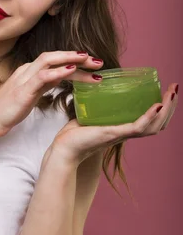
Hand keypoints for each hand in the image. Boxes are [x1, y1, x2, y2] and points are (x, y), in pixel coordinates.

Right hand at [0, 51, 103, 137]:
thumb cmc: (8, 110)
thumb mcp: (30, 95)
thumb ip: (44, 85)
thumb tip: (60, 78)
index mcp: (29, 71)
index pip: (55, 61)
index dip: (74, 60)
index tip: (92, 64)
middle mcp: (27, 70)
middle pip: (55, 56)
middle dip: (77, 56)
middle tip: (98, 61)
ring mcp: (24, 78)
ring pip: (50, 61)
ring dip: (71, 60)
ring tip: (90, 62)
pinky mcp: (22, 90)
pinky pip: (42, 76)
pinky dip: (58, 72)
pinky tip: (72, 70)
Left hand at [49, 83, 178, 165]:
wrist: (62, 149)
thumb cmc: (73, 135)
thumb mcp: (90, 114)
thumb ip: (96, 103)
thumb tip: (95, 84)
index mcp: (123, 129)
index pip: (151, 121)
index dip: (163, 108)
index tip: (168, 91)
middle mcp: (126, 133)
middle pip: (158, 124)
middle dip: (171, 106)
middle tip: (175, 88)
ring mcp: (121, 134)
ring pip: (153, 126)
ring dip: (166, 109)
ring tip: (171, 94)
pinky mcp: (113, 134)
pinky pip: (137, 127)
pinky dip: (149, 117)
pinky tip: (156, 106)